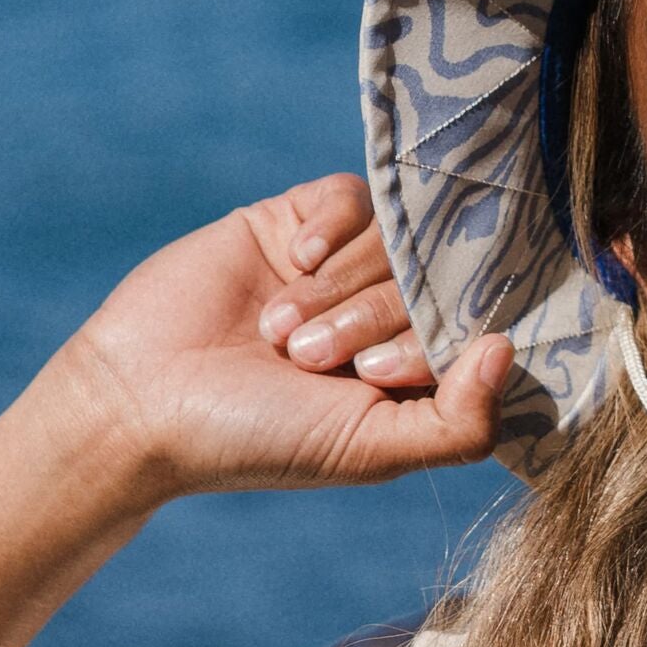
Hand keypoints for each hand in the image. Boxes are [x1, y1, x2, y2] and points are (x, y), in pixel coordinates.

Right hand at [44, 173, 510, 501]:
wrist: (139, 402)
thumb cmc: (256, 439)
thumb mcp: (368, 449)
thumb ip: (456, 423)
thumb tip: (507, 349)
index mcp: (415, 372)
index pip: (475, 327)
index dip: (436, 343)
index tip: (375, 374)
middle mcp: (388, 314)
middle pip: (435, 278)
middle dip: (377, 317)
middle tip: (312, 358)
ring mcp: (344, 267)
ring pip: (396, 236)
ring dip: (344, 283)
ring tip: (283, 333)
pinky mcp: (297, 223)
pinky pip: (353, 196)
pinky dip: (334, 228)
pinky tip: (294, 263)